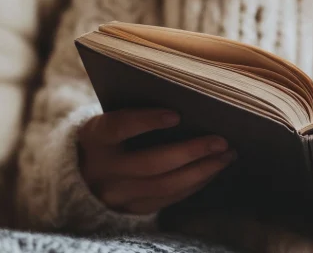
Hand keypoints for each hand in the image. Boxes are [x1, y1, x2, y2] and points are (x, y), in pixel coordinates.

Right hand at [78, 109, 235, 213]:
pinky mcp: (133, 209)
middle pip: (151, 164)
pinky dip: (195, 183)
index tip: (177, 114)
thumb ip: (140, 111)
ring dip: (202, 170)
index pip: (118, 127)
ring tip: (226, 155)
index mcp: (94, 137)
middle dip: (191, 152)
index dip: (146, 121)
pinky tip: (213, 169)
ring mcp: (117, 194)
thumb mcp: (114, 118)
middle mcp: (102, 170)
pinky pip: (169, 198)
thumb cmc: (113, 133)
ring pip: (165, 185)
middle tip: (221, 141)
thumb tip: (191, 103)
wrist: (87, 170)